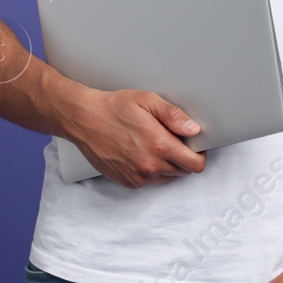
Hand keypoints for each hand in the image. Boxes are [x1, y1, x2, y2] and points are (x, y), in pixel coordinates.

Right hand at [61, 88, 206, 188]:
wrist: (84, 119)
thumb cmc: (115, 107)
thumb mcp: (147, 100)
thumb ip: (174, 116)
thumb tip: (194, 130)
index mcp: (159, 145)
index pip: (195, 164)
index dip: (199, 155)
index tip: (194, 145)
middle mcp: (150, 166)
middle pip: (183, 172)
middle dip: (182, 158)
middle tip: (170, 139)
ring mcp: (138, 176)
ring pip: (166, 177)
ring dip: (166, 165)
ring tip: (152, 144)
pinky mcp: (127, 182)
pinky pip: (149, 181)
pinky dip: (150, 170)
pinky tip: (139, 152)